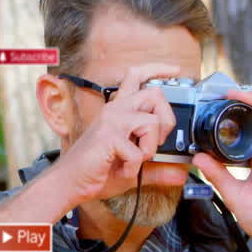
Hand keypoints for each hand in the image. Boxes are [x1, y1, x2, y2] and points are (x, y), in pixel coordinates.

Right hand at [47, 63, 178, 207]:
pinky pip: (140, 151)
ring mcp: (112, 121)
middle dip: (166, 119)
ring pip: (152, 121)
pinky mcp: (109, 137)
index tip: (174, 70)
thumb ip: (157, 170)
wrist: (71, 183)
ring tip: (136, 159)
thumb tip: (180, 174)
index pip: (136, 76)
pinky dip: (135, 166)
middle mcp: (115, 110)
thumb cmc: (96, 172)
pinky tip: (123, 170)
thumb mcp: (134, 169)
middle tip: (157, 140)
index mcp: (119, 111)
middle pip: (154, 93)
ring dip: (150, 147)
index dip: (158, 69)